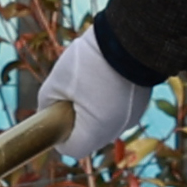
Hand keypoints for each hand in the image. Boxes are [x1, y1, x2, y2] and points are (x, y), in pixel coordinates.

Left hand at [24, 39, 153, 162]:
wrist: (128, 38)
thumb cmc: (89, 61)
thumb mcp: (56, 82)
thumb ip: (47, 104)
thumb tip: (46, 114)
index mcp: (97, 130)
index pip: (73, 149)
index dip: (58, 137)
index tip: (53, 118)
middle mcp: (118, 129)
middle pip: (89, 137)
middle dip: (75, 121)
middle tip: (68, 96)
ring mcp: (132, 116)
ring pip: (103, 122)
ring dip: (91, 111)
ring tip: (87, 83)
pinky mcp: (140, 102)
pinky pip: (116, 110)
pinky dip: (107, 101)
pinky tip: (103, 79)